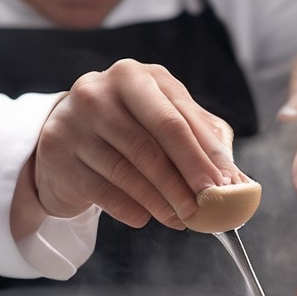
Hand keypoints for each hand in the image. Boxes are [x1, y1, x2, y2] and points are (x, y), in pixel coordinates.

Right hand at [16, 60, 239, 236]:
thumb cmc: (128, 129)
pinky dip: (130, 208)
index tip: (227, 184)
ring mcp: (75, 119)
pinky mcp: (57, 152)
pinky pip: (102, 189)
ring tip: (183, 219)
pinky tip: (146, 218)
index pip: (178, 117)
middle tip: (208, 205)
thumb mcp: (165, 123)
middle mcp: (101, 89)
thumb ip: (203, 143)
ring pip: (129, 168)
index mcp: (137, 76)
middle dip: (187, 177)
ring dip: (162, 200)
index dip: (206, 154)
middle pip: (154, 139)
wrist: (66, 138)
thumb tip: (239, 182)